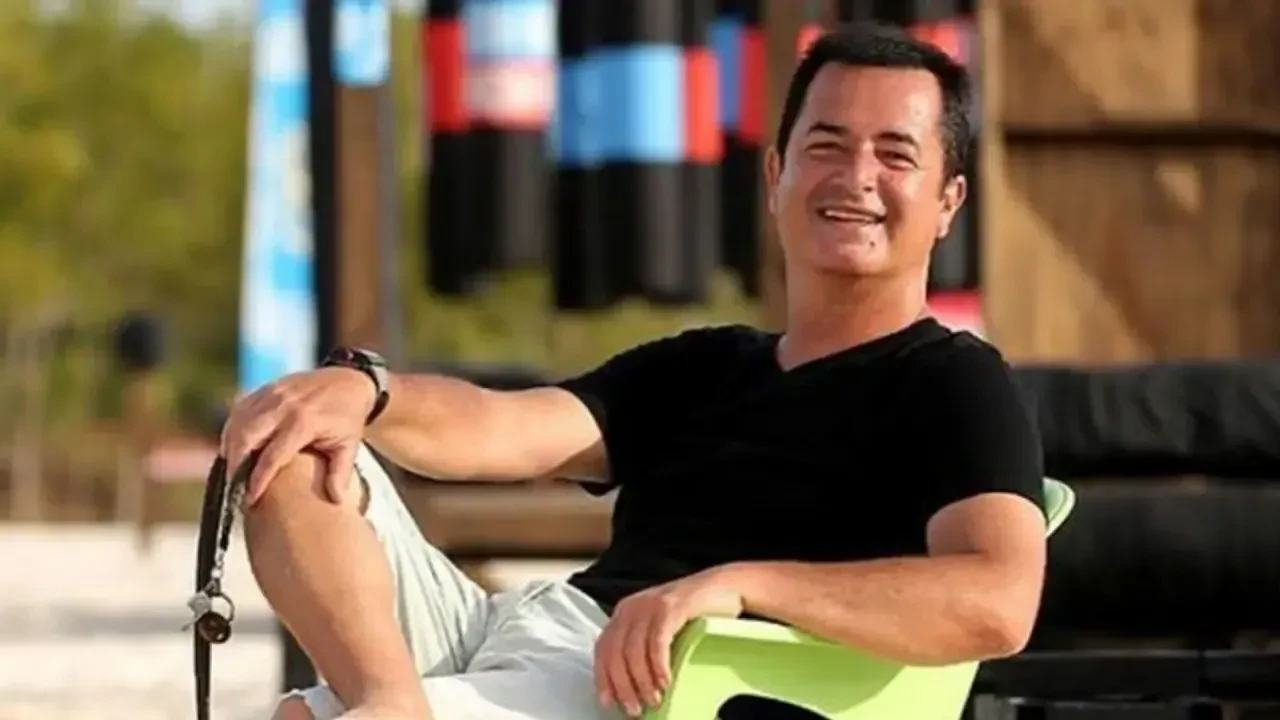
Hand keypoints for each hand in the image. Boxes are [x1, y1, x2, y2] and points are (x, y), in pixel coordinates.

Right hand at [221, 367, 375, 505]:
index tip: (249, 500)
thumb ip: (341, 473)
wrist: (348, 381)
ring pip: (238, 424)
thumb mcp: (350, 445)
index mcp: (304, 422)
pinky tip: (235, 448)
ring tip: (234, 471)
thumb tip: (336, 501)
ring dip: (231, 448)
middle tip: (234, 487)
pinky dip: (233, 430)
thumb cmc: (348, 417)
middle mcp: (284, 407)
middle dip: (235, 465)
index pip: (273, 456)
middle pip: (246, 438)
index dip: (258, 480)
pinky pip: (239, 411)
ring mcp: (272, 395)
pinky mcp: (265, 389)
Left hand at [594, 566, 747, 716]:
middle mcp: (632, 607)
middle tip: (635, 709)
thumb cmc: (695, 615)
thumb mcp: (660, 628)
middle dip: (623, 686)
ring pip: (634, 651)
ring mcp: (651, 605)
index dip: (603, 677)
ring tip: (654, 700)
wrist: (725, 587)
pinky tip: (665, 682)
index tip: (608, 702)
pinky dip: (658, 666)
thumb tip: (634, 688)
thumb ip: (643, 648)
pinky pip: (657, 642)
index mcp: (625, 613)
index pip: (603, 648)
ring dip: (642, 681)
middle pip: (615, 652)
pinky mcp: (672, 607)